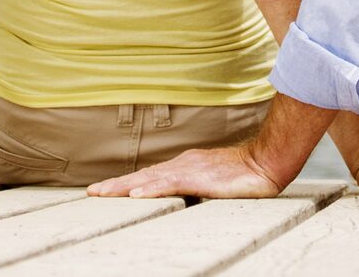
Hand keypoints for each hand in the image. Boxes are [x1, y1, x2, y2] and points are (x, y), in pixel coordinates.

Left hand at [90, 144, 286, 200]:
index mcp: (183, 166)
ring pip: (151, 178)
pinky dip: (152, 189)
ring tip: (104, 194)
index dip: (125, 184)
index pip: (148, 177)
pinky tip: (138, 194)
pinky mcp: (201, 177)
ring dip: (125, 187)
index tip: (103, 191)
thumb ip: (193, 186)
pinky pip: (171, 184)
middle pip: (143, 176)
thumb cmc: (243, 174)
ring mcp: (190, 169)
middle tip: (92, 193)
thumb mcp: (211, 183)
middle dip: (116, 185)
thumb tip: (176, 195)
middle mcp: (182, 165)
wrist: (267, 162)